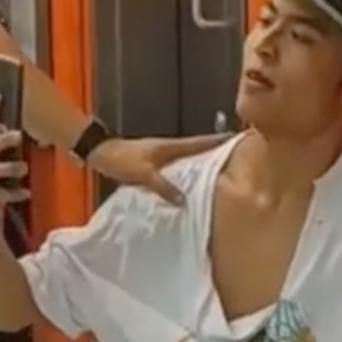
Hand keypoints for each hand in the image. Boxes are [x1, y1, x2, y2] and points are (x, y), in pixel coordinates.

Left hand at [86, 134, 230, 204]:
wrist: (100, 154)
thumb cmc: (122, 160)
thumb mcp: (143, 174)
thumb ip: (163, 186)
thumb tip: (184, 200)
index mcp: (172, 146)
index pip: (202, 142)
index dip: (220, 141)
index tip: (241, 140)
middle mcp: (170, 149)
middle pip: (199, 150)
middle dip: (217, 153)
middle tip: (237, 163)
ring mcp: (163, 156)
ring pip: (189, 159)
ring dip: (203, 165)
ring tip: (219, 177)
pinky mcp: (155, 164)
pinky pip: (177, 169)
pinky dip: (186, 174)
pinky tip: (190, 187)